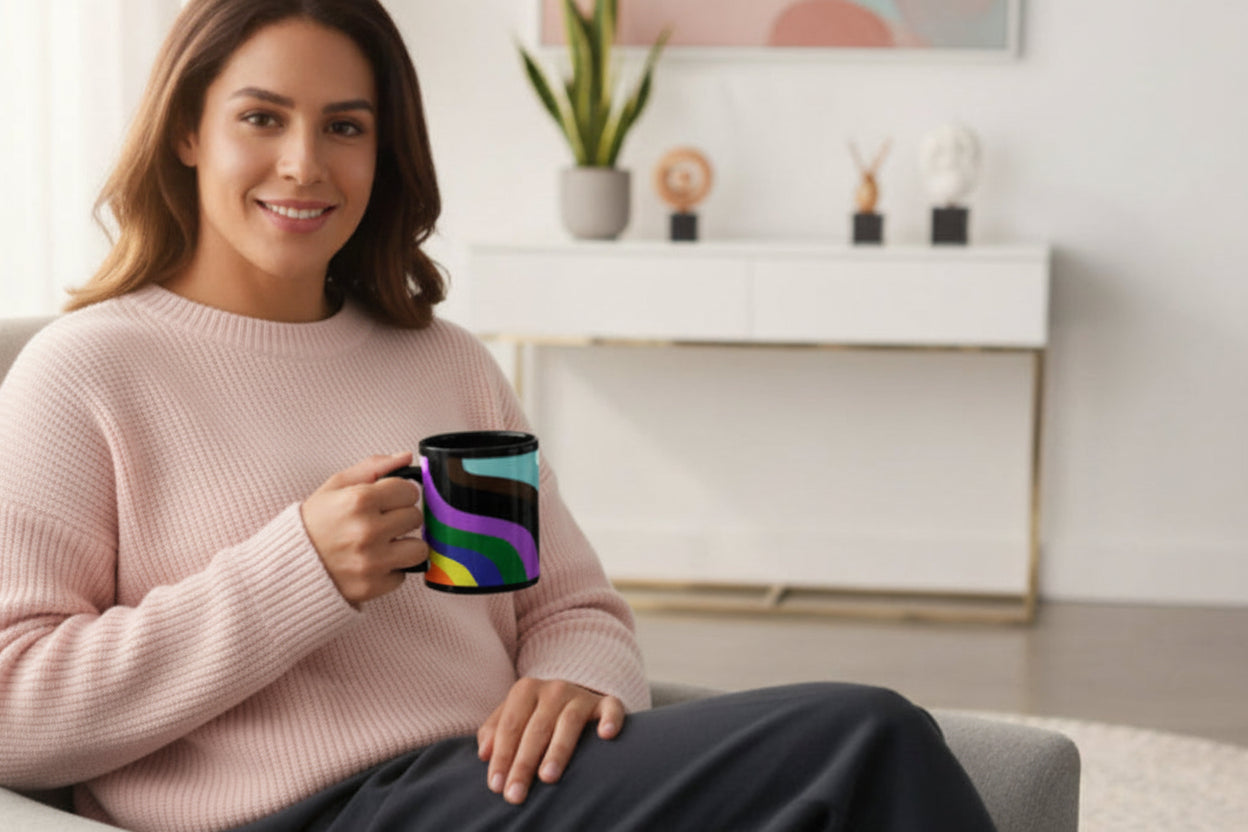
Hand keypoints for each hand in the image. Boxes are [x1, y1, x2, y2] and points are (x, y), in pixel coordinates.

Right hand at [301, 452, 426, 605]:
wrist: (287, 564)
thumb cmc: (314, 521)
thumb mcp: (336, 485)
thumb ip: (373, 467)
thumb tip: (406, 458)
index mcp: (359, 500)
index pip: (409, 490)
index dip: (400, 494)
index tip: (388, 500)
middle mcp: (367, 531)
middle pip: (415, 517)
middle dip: (401, 517)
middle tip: (382, 522)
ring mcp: (371, 561)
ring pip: (418, 549)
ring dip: (404, 546)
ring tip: (384, 544)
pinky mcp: (372, 586)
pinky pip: (402, 575)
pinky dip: (390, 570)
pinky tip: (372, 563)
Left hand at [478, 678, 624, 804]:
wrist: (573, 697)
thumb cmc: (536, 716)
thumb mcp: (513, 718)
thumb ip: (495, 732)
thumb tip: (484, 753)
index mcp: (526, 690)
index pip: (510, 726)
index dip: (502, 756)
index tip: (496, 786)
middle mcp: (554, 689)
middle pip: (536, 729)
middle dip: (523, 764)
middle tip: (515, 794)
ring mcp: (581, 695)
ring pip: (569, 722)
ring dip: (558, 750)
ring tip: (548, 777)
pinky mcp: (606, 703)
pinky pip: (611, 708)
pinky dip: (610, 719)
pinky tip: (606, 735)